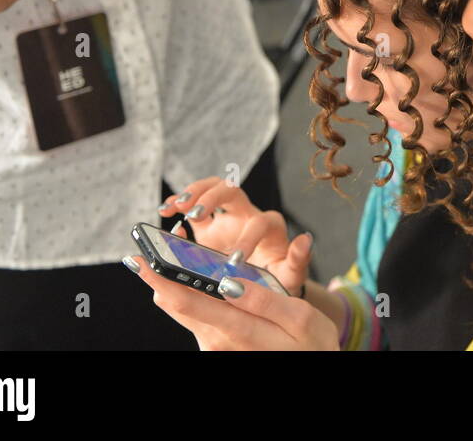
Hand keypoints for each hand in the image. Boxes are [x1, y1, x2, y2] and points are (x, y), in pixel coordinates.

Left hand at [130, 257, 337, 350]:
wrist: (316, 368)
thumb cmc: (312, 342)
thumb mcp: (298, 318)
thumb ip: (263, 300)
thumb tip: (229, 282)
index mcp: (237, 329)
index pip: (186, 300)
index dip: (160, 278)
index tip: (141, 258)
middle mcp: (219, 341)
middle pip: (176, 306)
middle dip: (159, 277)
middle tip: (146, 252)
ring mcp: (217, 346)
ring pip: (185, 312)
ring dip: (175, 286)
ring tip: (171, 259)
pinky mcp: (220, 346)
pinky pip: (198, 319)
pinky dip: (192, 298)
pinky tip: (199, 283)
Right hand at [158, 178, 311, 295]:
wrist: (263, 283)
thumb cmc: (279, 279)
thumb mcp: (291, 275)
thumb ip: (298, 260)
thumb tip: (306, 239)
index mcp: (269, 227)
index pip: (258, 223)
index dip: (246, 238)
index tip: (234, 260)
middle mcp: (248, 216)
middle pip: (233, 191)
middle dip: (213, 197)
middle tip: (195, 213)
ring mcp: (227, 219)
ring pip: (212, 188)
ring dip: (193, 193)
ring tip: (175, 207)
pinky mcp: (209, 227)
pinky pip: (193, 206)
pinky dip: (179, 203)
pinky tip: (166, 212)